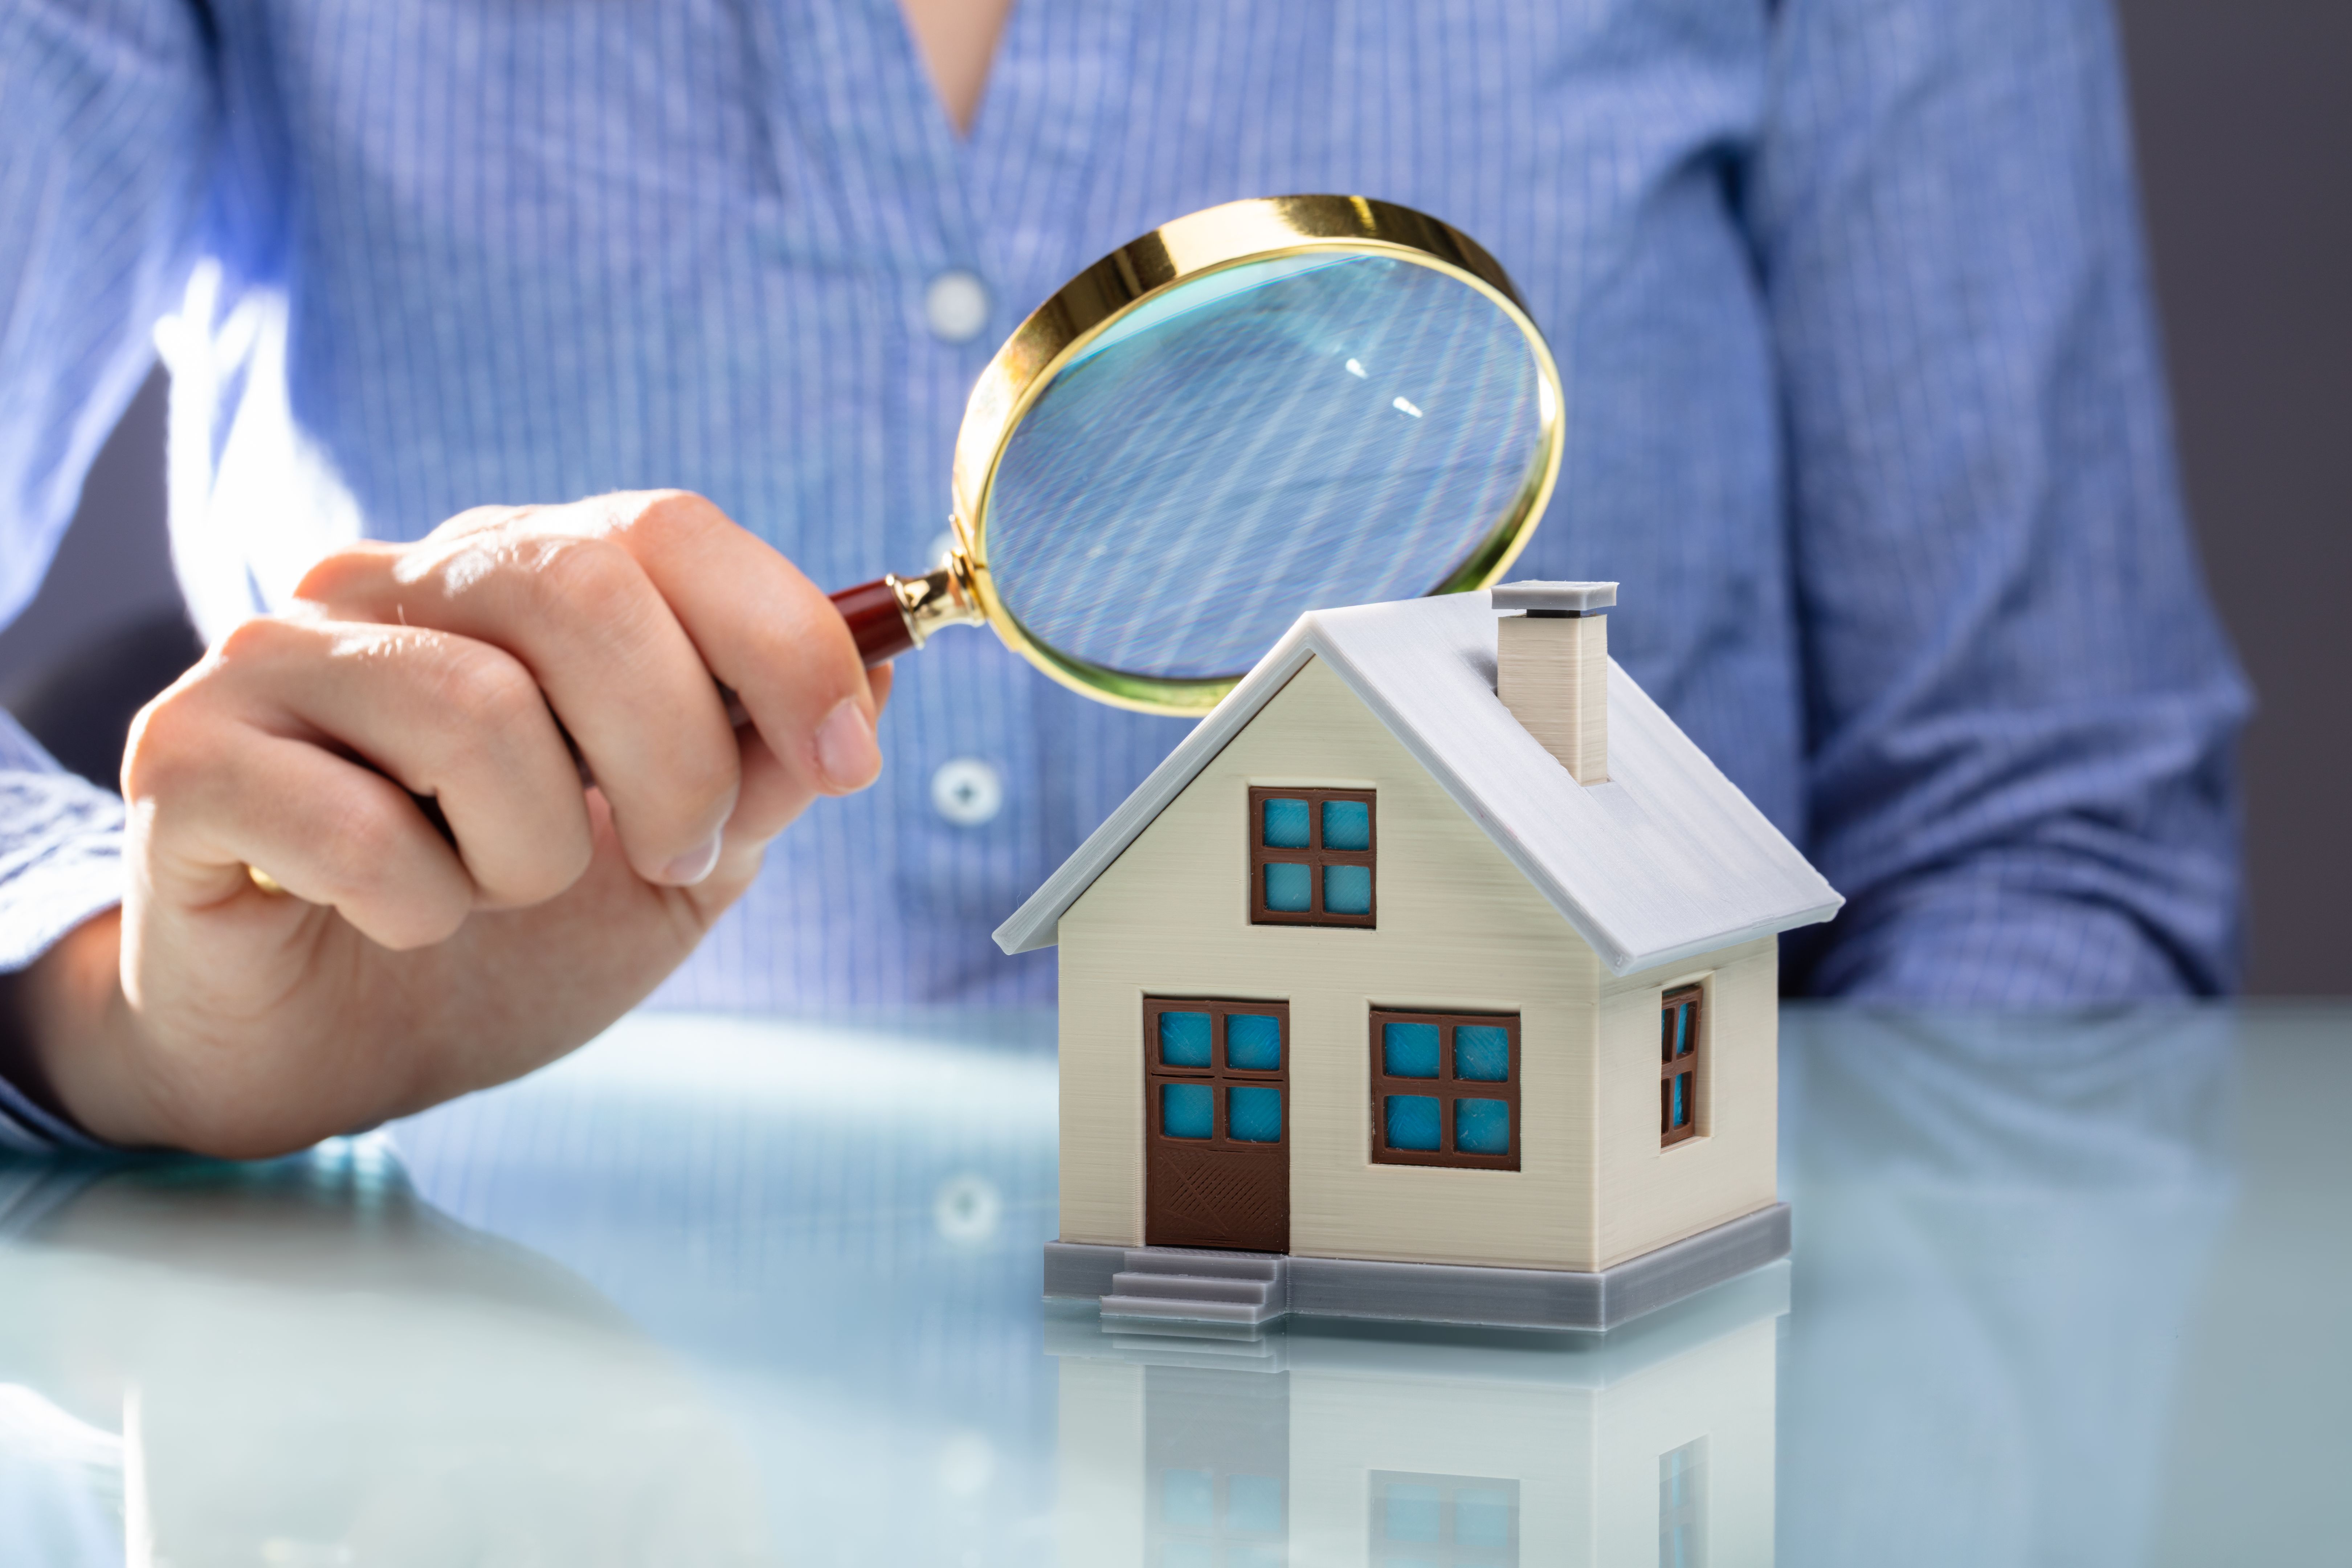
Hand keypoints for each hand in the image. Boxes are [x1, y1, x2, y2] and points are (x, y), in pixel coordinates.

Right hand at [19, 492, 888, 1155]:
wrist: (333, 1053)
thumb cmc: (505, 941)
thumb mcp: (679, 862)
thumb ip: (766, 769)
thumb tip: (879, 673)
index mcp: (518, 579)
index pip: (664, 527)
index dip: (783, 638)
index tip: (846, 757)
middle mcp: (392, 586)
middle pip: (577, 589)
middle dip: (674, 756)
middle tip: (665, 854)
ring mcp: (275, 661)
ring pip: (476, 711)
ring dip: (533, 853)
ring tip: (494, 891)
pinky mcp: (185, 758)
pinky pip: (360, 826)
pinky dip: (416, 907)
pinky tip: (392, 919)